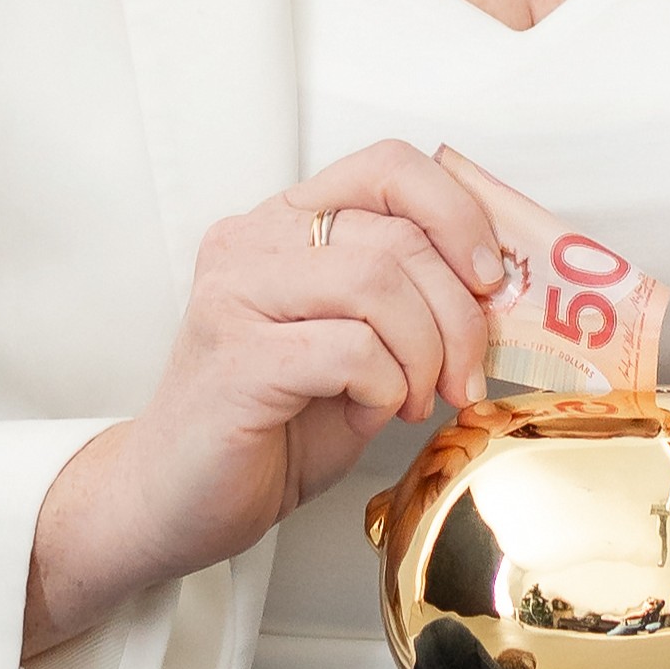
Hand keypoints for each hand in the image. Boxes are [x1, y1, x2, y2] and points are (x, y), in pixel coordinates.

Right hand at [24, 139, 507, 662]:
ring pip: (379, 283)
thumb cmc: (266, 429)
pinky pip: (352, 350)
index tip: (488, 279)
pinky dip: (384, 388)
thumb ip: (406, 306)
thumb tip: (496, 293)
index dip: (455, 214)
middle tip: (461, 378)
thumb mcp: (354, 350)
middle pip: (398, 237)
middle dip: (458, 317)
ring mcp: (236, 295)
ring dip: (423, 354)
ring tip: (409, 401)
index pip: (388, 167)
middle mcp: (251, 243)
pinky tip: (365, 413)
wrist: (173, 501)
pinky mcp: (236, 357)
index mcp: (283, 225)